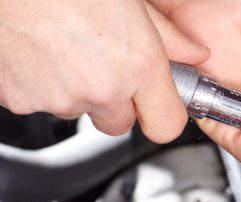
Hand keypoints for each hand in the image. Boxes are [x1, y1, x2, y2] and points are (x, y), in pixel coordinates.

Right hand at [0, 0, 207, 141]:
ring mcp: (60, 97)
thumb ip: (169, 36)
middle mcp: (102, 89)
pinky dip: (41, 85)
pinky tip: (40, 52)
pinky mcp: (21, 99)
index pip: (167, 126)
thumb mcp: (134, 1)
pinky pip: (40, 103)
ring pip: (79, 111)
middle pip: (120, 124)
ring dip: (77, 90)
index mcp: (138, 65)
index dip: (163, 115)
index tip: (159, 105)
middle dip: (116, 102)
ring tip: (65, 47)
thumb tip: (195, 53)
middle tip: (103, 64)